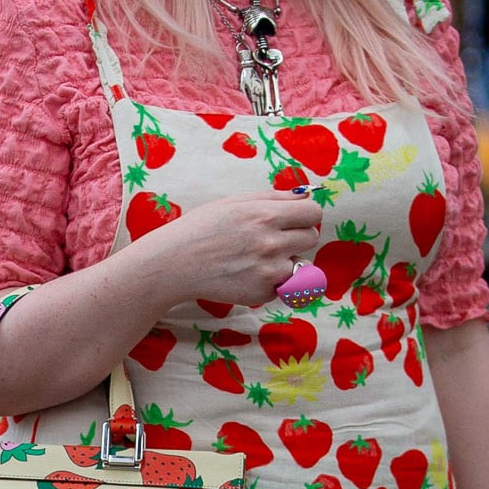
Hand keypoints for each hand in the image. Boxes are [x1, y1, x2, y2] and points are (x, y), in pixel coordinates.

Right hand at [126, 189, 322, 308]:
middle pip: (311, 237)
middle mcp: (271, 243)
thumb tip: (305, 195)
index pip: (313, 213)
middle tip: (272, 239)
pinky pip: (283, 285)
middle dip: (297, 236)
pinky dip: (271, 281)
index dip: (305, 215)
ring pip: (301, 264)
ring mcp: (269, 272)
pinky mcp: (263, 293)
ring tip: (257, 259)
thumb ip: (273, 198)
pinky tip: (246, 274)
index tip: (294, 219)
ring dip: (286, 261)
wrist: (175, 264)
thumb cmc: (202, 228)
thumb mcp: (235, 202)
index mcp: (265, 215)